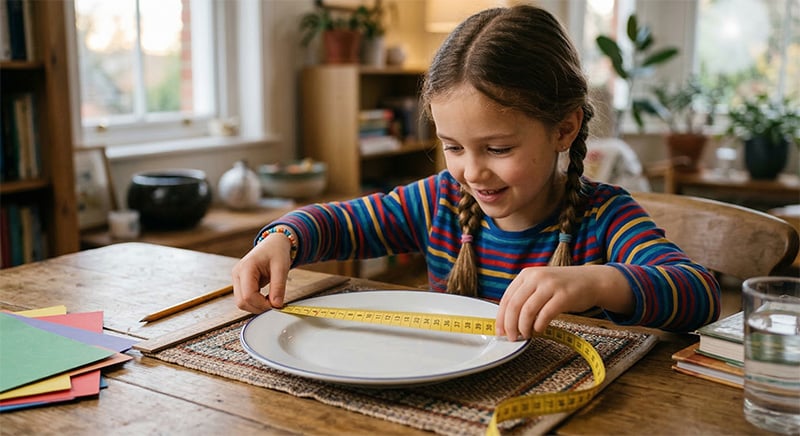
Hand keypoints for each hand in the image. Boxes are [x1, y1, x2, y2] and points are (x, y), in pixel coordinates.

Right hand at [231, 234, 292, 313]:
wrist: (273, 243)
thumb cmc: (277, 251)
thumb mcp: (281, 267)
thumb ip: (278, 287)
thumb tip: (277, 306)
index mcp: (246, 268)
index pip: (248, 295)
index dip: (262, 305)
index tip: (276, 306)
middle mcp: (237, 274)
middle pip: (242, 302)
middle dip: (259, 308)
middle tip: (275, 305)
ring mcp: (237, 279)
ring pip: (242, 303)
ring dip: (257, 306)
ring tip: (272, 300)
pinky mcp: (240, 283)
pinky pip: (245, 299)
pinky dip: (256, 303)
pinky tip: (267, 299)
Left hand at [496, 265, 631, 339]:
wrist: (591, 281)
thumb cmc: (563, 287)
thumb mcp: (540, 285)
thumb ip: (525, 297)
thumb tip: (507, 322)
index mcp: (526, 275)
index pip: (507, 298)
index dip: (500, 317)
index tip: (499, 331)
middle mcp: (536, 277)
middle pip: (514, 305)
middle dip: (510, 325)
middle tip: (511, 338)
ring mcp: (550, 285)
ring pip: (527, 311)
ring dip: (523, 327)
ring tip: (525, 335)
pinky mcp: (564, 296)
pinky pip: (545, 314)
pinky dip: (539, 326)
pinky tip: (539, 330)